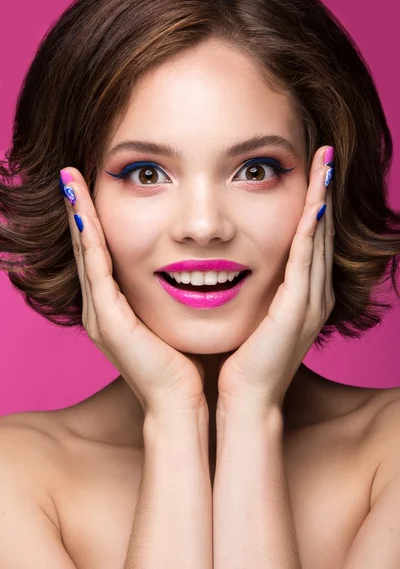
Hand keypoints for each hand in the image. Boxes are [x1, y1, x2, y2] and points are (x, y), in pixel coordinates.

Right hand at [60, 168, 206, 416]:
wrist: (180, 404)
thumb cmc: (182, 363)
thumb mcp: (168, 319)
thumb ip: (164, 295)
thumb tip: (184, 266)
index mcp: (114, 309)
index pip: (100, 255)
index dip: (92, 223)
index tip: (90, 189)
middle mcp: (100, 310)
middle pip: (85, 250)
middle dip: (78, 211)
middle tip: (71, 175)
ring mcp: (100, 316)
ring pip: (86, 256)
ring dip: (79, 218)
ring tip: (71, 183)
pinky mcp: (109, 322)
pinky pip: (97, 273)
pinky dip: (90, 242)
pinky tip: (86, 214)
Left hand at [217, 145, 334, 411]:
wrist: (246, 401)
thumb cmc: (244, 361)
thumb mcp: (255, 316)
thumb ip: (258, 290)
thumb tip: (239, 264)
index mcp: (303, 295)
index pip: (310, 239)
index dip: (314, 203)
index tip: (312, 170)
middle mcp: (314, 294)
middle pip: (322, 232)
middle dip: (324, 191)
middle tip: (325, 153)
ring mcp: (310, 302)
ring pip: (318, 239)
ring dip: (322, 199)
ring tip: (324, 163)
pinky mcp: (297, 310)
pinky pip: (305, 260)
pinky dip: (310, 229)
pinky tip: (313, 201)